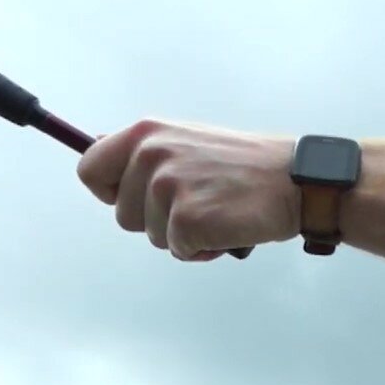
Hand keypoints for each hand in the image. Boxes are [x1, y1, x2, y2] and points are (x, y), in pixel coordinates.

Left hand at [76, 117, 299, 261]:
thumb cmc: (245, 166)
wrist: (294, 180)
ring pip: (152, 236)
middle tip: (198, 202)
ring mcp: (168, 188)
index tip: (136, 198)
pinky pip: (180, 251)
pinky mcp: (187, 220)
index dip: (111, 192)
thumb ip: (147, 154)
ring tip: (217, 211)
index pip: (90, 170)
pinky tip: (226, 227)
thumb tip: (101, 159)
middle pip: (122, 214)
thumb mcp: (187, 141)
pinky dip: (203, 249)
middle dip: (156, 220)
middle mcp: (150, 156)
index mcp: (146, 134)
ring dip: (182, 235)